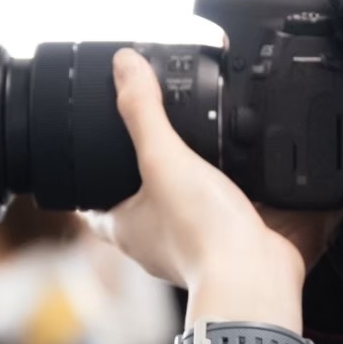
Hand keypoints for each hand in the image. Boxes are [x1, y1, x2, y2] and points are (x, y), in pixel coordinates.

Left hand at [94, 49, 308, 332]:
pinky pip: (223, 218)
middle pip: (137, 203)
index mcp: (125, 226)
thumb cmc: (202, 235)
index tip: (89, 149)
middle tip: (150, 141)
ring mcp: (194, 246)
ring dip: (189, 185)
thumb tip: (124, 65)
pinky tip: (243, 176)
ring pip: (181, 210)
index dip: (86, 175)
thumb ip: (143, 111)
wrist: (256, 278)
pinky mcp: (231, 247)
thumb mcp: (164, 158)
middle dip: (143, 175)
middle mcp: (155, 240)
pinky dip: (229, 198)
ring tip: (199, 150)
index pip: (91, 201)